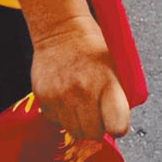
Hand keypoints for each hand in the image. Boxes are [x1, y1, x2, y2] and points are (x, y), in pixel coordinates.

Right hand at [30, 14, 130, 139]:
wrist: (59, 28)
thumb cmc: (91, 46)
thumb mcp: (116, 66)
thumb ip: (119, 96)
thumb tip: (118, 122)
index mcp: (107, 83)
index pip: (118, 127)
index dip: (118, 126)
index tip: (115, 120)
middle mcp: (83, 91)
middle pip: (93, 134)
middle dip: (96, 126)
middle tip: (95, 109)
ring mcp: (61, 95)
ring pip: (73, 130)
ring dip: (78, 121)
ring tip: (79, 100)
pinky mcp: (43, 96)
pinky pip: (55, 120)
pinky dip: (61, 114)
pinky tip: (65, 96)